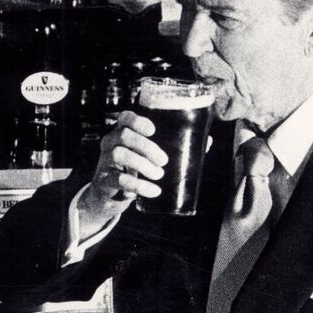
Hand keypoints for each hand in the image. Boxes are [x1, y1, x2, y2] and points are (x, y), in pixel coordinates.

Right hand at [78, 110, 167, 235]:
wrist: (110, 195)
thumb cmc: (135, 169)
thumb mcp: (148, 157)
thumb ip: (175, 148)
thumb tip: (208, 141)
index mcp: (122, 132)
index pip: (125, 117)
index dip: (137, 121)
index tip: (153, 131)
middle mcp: (110, 142)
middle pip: (124, 135)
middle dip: (147, 147)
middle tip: (164, 161)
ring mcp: (105, 161)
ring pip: (120, 155)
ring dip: (143, 165)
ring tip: (159, 175)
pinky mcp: (104, 180)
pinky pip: (119, 180)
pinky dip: (139, 186)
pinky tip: (153, 191)